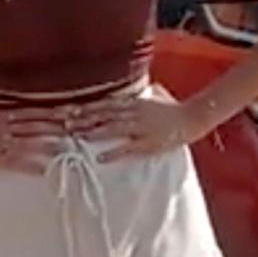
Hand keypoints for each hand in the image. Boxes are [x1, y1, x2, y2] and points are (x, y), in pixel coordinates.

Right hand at [0, 106, 67, 174]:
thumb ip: (4, 110)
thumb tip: (23, 110)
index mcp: (4, 112)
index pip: (35, 111)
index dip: (54, 112)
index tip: (73, 112)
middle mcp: (5, 126)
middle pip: (37, 125)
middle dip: (58, 127)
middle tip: (79, 128)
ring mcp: (0, 143)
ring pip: (30, 142)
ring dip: (50, 144)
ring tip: (69, 147)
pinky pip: (16, 163)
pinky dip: (31, 165)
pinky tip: (45, 168)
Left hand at [65, 91, 203, 162]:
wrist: (192, 117)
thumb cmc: (170, 109)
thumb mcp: (148, 99)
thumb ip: (132, 100)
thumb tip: (117, 99)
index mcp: (133, 103)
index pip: (104, 104)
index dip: (86, 108)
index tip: (68, 112)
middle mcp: (134, 112)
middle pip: (104, 114)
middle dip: (84, 119)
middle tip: (65, 124)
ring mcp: (141, 127)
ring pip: (113, 128)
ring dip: (94, 131)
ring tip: (78, 136)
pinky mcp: (149, 143)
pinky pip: (128, 148)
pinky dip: (113, 152)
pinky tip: (100, 157)